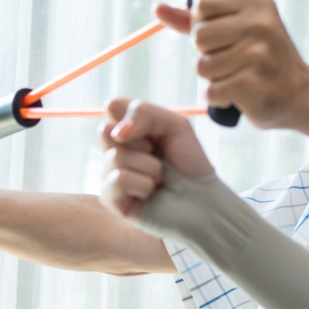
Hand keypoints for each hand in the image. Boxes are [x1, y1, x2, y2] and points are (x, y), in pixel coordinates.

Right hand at [98, 98, 215, 220]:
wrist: (203, 198)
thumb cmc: (189, 161)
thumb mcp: (175, 125)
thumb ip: (144, 113)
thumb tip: (117, 132)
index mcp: (126, 130)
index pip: (112, 108)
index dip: (134, 117)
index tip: (154, 131)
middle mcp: (113, 151)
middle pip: (105, 131)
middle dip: (141, 142)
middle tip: (157, 155)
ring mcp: (110, 175)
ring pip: (115, 157)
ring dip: (149, 167)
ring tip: (160, 178)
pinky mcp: (112, 200)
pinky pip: (117, 181)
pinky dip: (142, 185)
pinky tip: (150, 193)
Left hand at [154, 0, 308, 129]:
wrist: (305, 97)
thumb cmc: (266, 62)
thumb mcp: (239, 31)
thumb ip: (197, 20)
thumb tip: (157, 7)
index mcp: (258, 5)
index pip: (202, 4)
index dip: (203, 23)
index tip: (225, 37)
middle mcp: (261, 25)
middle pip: (199, 36)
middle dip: (208, 54)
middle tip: (236, 61)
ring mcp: (258, 56)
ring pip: (202, 67)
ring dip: (214, 78)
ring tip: (240, 78)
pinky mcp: (253, 85)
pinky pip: (211, 91)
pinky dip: (221, 98)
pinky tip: (242, 95)